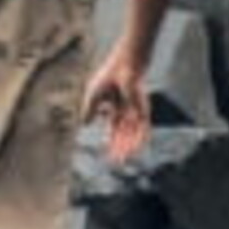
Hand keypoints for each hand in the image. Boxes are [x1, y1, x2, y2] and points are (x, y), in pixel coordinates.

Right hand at [82, 47, 151, 163]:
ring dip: (128, 147)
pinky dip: (140, 139)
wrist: (125, 66)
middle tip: (116, 162)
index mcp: (116, 106)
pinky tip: (137, 150)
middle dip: (119, 148)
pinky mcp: (143, 110)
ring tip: (124, 159)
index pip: (114, 128)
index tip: (107, 153)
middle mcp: (127, 111)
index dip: (110, 141)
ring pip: (133, 134)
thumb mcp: (94, 95)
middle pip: (123, 134)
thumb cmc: (110, 75)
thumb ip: (89, 110)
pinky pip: (143, 129)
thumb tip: (85, 125)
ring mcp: (136, 111)